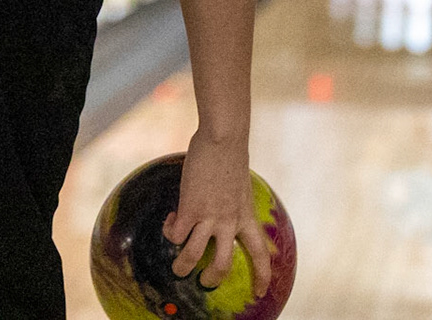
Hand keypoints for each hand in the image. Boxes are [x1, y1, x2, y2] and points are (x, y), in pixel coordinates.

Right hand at [162, 132, 272, 296]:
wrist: (223, 138)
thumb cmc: (230, 155)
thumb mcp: (240, 187)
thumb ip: (232, 204)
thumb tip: (219, 210)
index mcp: (246, 216)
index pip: (260, 253)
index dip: (262, 276)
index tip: (261, 292)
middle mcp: (229, 221)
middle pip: (222, 265)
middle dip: (211, 279)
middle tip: (203, 281)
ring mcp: (209, 217)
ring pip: (192, 257)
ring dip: (181, 266)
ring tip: (177, 266)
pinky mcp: (189, 208)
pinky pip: (175, 235)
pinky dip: (169, 232)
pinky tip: (169, 220)